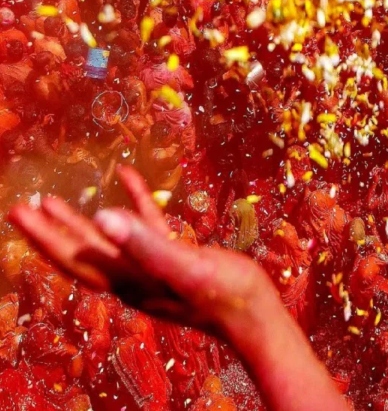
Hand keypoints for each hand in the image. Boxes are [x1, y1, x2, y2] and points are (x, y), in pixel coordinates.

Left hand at [7, 166, 275, 340]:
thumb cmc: (225, 294)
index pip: (76, 257)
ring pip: (107, 241)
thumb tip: (101, 216)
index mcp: (128, 279)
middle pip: (82, 252)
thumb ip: (145, 242)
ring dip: (80, 221)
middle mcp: (133, 276)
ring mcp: (153, 268)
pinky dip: (135, 203)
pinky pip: (146, 226)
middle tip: (22, 206)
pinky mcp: (177, 257)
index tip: (20, 212)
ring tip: (54, 200)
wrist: (256, 315)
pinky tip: (128, 179)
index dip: (46, 236)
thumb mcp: (184, 266)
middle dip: (52, 230)